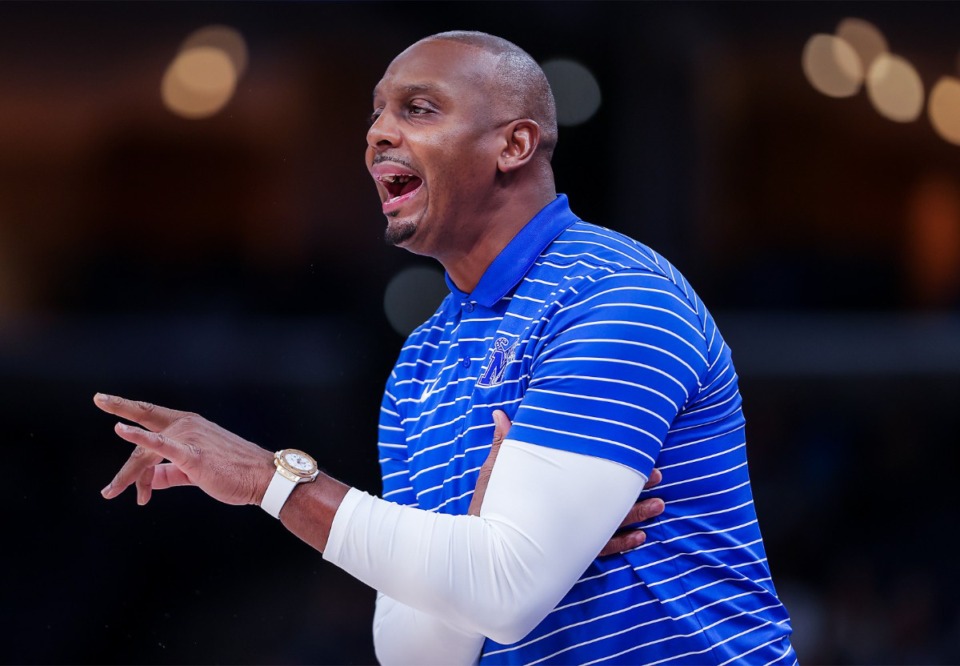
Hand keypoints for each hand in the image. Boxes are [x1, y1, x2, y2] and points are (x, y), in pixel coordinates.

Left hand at [95, 393, 272, 506]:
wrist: (261, 479)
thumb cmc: (234, 473)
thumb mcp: (194, 471)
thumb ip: (169, 474)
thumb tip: (150, 480)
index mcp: (188, 425)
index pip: (150, 416)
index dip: (125, 407)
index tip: (103, 400)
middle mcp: (186, 425)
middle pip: (142, 438)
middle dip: (123, 440)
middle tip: (104, 448)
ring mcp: (188, 437)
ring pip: (145, 453)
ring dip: (129, 476)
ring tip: (115, 493)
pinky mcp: (192, 454)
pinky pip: (161, 445)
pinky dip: (140, 437)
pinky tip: (122, 429)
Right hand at [468, 410, 664, 555]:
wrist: (480, 558)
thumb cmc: (487, 512)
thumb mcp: (495, 475)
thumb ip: (506, 445)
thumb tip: (501, 414)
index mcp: (552, 492)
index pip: (591, 477)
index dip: (616, 468)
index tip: (636, 455)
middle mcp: (566, 516)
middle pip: (608, 500)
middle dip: (635, 488)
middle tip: (657, 476)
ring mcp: (570, 539)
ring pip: (612, 526)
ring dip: (637, 515)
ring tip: (659, 506)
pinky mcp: (569, 557)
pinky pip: (602, 551)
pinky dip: (623, 543)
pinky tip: (640, 537)